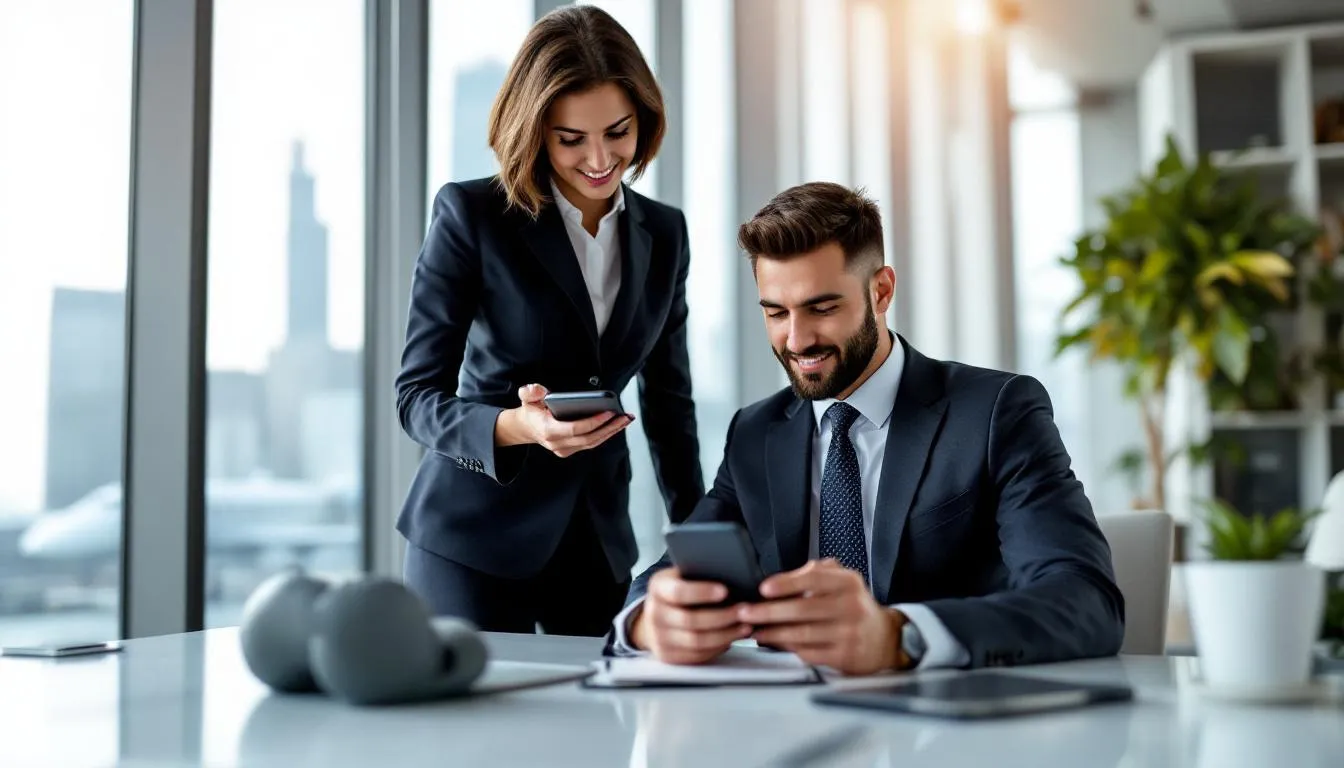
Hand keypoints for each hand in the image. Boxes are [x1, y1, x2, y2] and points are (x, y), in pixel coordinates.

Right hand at [495, 384, 632, 456]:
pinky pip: (591, 443)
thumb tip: (540, 390)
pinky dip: (605, 434)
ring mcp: (564, 449)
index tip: (609, 412)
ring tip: (625, 419)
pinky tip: (616, 424)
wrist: (526, 427)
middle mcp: (557, 444)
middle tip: (624, 416)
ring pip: (593, 443)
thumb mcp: (526, 397)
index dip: (594, 422)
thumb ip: (530, 392)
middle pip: (589, 439)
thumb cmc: (531, 411)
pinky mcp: (571, 450)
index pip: (576, 429)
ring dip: (611, 432)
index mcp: (549, 430)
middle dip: (609, 428)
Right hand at [630, 568, 751, 664]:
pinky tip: (731, 638)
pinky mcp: (668, 656)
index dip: (702, 592)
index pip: (678, 592)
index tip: (725, 591)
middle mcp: (655, 613)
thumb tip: (732, 575)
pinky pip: (697, 655)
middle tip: (744, 611)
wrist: (657, 617)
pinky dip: (718, 648)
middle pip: (690, 620)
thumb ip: (699, 575)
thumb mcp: (682, 577)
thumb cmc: (678, 593)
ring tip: (744, 626)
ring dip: (725, 635)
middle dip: (722, 616)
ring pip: (697, 641)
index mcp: (658, 588)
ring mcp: (659, 637)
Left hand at [738, 559, 905, 674]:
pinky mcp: (844, 656)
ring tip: (754, 630)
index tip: (763, 588)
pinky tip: (773, 642)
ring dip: (773, 632)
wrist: (885, 638)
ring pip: (802, 633)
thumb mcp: (843, 582)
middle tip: (745, 612)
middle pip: (803, 609)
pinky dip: (787, 647)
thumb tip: (779, 580)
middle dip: (769, 611)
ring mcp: (848, 633)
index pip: (814, 579)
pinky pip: (809, 652)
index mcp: (848, 583)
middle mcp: (850, 606)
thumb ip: (815, 575)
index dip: (787, 583)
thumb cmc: (854, 606)